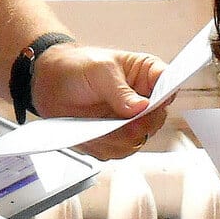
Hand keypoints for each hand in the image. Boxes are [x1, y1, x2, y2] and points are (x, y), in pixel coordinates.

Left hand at [30, 43, 170, 158]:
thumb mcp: (100, 70)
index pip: (169, 85)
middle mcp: (142, 101)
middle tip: (127, 122)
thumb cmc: (78, 67)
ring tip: (99, 127)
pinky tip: (89, 133)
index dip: (165, 96)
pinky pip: (116, 151)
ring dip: (118, 138)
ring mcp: (129, 122)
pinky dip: (102, 146)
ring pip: (137, 141)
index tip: (154, 103)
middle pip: (156, 120)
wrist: (50, 83)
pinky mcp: (113, 139)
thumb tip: (140, 107)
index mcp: (146, 75)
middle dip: (140, 124)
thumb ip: (120, 90)